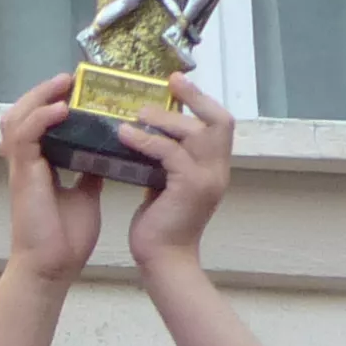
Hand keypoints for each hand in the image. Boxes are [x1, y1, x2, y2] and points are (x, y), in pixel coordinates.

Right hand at [0, 73, 105, 284]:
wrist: (52, 267)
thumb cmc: (65, 239)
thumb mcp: (85, 196)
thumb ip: (89, 172)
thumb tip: (104, 153)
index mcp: (39, 166)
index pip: (35, 122)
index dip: (49, 101)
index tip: (74, 87)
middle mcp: (26, 163)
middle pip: (20, 113)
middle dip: (41, 92)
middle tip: (68, 78)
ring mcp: (22, 169)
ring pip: (17, 118)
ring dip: (39, 97)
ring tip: (63, 84)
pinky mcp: (23, 176)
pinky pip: (26, 137)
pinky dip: (41, 119)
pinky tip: (61, 108)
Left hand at [123, 74, 234, 268]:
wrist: (164, 262)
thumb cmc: (161, 229)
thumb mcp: (167, 188)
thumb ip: (167, 165)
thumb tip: (150, 140)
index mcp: (215, 170)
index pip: (221, 125)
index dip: (203, 101)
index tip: (180, 84)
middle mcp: (218, 171)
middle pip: (218, 121)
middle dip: (194, 98)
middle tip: (169, 82)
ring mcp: (207, 179)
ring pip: (194, 133)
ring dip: (164, 119)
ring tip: (137, 112)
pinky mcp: (190, 187)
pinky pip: (169, 153)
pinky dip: (146, 141)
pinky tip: (125, 134)